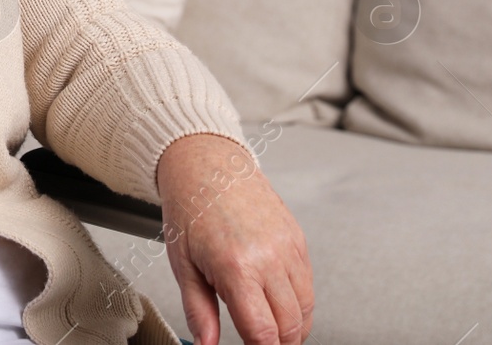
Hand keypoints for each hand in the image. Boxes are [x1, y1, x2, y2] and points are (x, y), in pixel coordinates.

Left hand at [156, 134, 313, 344]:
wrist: (207, 164)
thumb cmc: (190, 207)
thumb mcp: (182, 264)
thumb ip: (198, 311)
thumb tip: (206, 344)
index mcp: (237, 266)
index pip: (263, 331)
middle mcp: (269, 257)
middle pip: (291, 326)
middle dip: (278, 344)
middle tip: (258, 343)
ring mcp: (288, 247)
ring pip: (305, 309)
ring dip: (292, 327)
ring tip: (268, 328)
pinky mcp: (298, 239)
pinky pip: (308, 285)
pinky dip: (298, 303)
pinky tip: (277, 302)